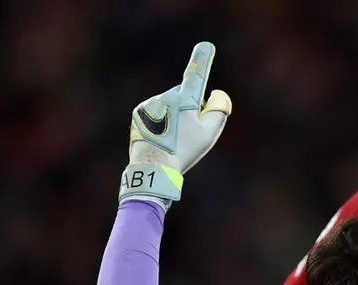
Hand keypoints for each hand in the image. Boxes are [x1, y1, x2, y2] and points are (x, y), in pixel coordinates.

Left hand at [119, 41, 231, 210]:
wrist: (153, 167)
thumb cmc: (185, 151)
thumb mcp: (209, 133)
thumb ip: (218, 110)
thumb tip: (216, 94)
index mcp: (184, 99)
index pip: (197, 75)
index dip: (203, 59)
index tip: (207, 45)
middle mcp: (165, 96)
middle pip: (184, 96)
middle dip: (190, 108)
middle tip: (191, 133)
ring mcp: (150, 104)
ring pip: (169, 105)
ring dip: (175, 117)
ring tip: (174, 140)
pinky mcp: (139, 113)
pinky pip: (156, 112)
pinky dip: (161, 122)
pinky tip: (162, 139)